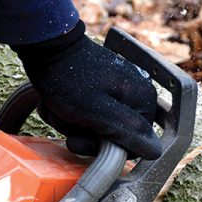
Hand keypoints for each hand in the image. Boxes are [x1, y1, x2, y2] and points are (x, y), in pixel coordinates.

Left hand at [13, 21, 160, 159]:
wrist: (45, 49)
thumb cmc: (69, 81)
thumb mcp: (99, 113)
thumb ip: (129, 132)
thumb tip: (156, 152)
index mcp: (143, 100)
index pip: (133, 145)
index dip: (106, 148)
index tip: (82, 139)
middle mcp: (135, 95)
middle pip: (113, 138)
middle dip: (84, 135)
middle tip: (66, 122)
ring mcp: (117, 92)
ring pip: (95, 130)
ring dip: (71, 126)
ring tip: (58, 110)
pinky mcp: (99, 91)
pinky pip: (86, 117)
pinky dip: (68, 116)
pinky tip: (56, 106)